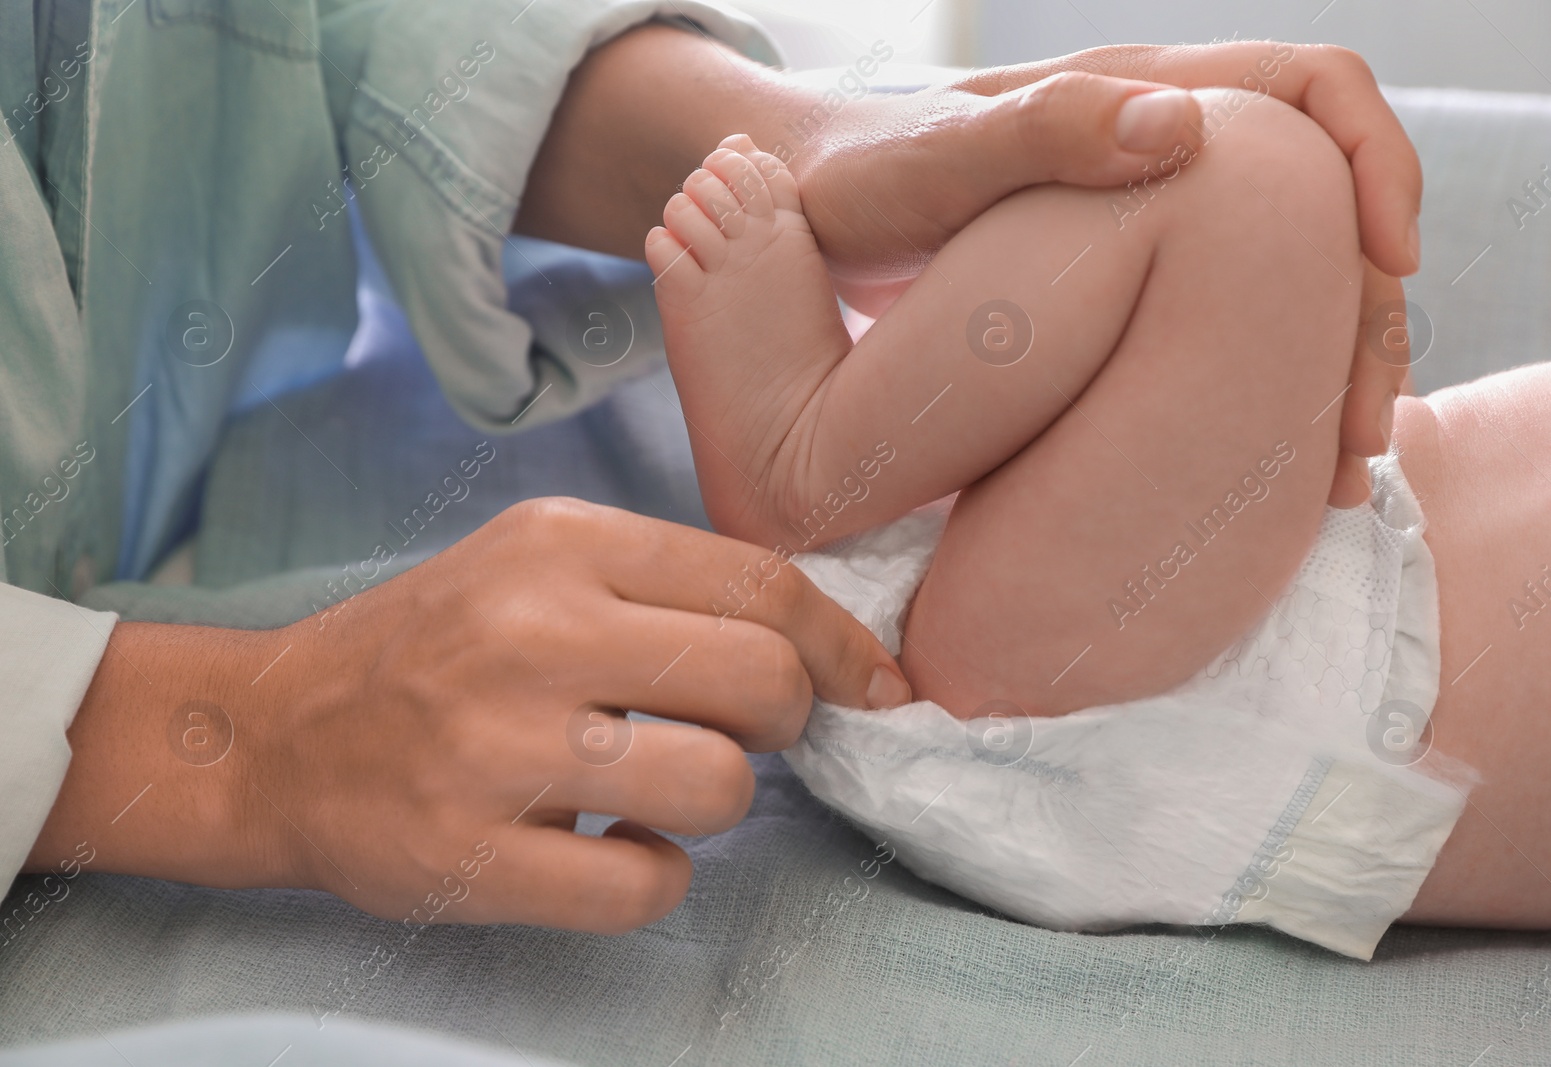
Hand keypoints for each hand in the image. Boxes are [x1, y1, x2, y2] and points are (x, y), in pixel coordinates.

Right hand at [31, 499, 909, 933]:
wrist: (277, 733)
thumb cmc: (436, 643)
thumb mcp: (538, 561)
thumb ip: (666, 582)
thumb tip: (820, 642)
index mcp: (559, 544)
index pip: (760, 582)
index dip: (840, 642)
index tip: (871, 682)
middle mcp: (531, 636)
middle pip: (759, 681)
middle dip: (785, 718)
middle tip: (742, 729)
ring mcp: (495, 752)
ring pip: (718, 787)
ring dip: (716, 798)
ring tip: (660, 784)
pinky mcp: (469, 858)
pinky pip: (646, 886)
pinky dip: (655, 876)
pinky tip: (613, 847)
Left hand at [790, 41, 1419, 506]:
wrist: (798, 214)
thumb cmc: (856, 179)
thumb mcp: (936, 161)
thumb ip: (1043, 134)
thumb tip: (1178, 129)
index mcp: (1140, 95)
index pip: (1315, 92)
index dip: (1374, 162)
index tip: (1388, 259)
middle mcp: (1163, 148)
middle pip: (1326, 204)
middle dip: (1366, 307)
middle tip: (1357, 428)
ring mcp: (1150, 220)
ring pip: (1289, 279)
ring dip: (1327, 365)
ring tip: (1335, 474)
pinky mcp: (1127, 285)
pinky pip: (1231, 326)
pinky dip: (1265, 391)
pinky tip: (1266, 468)